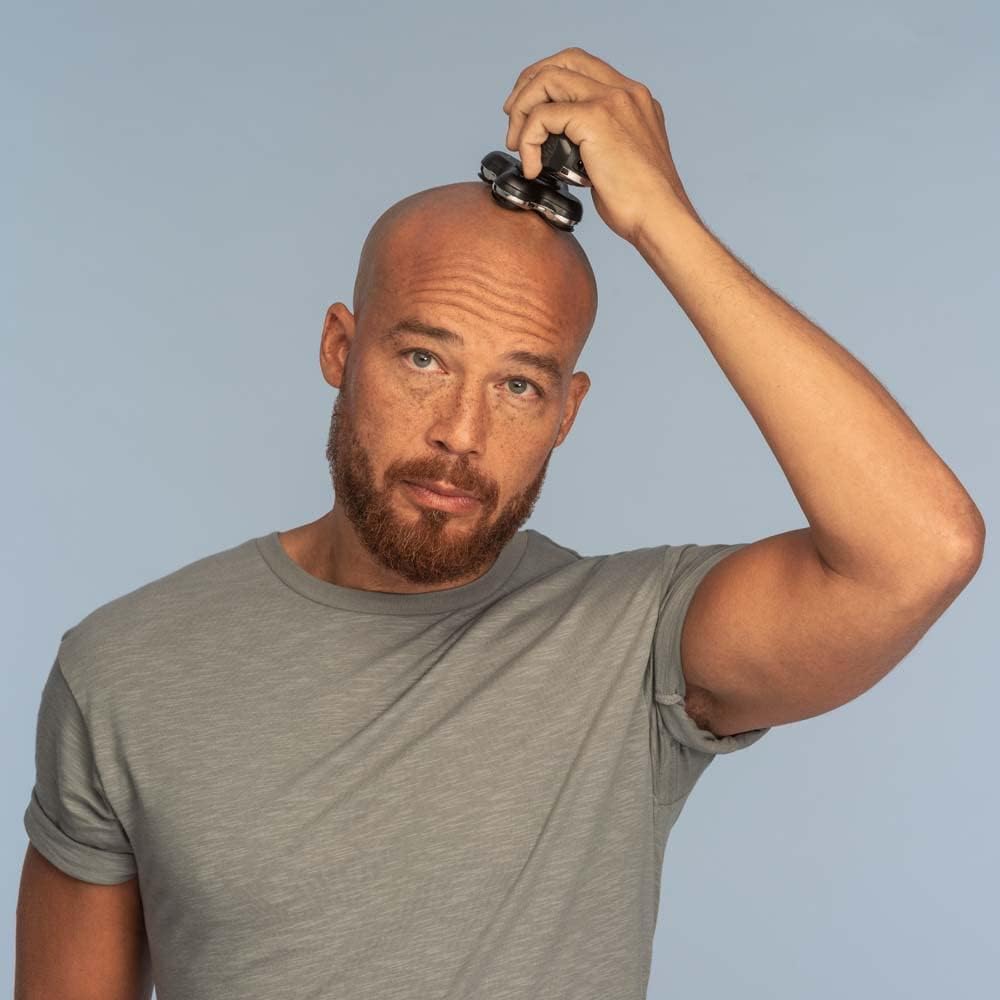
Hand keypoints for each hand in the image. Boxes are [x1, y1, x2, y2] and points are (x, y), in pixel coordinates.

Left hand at [501, 47, 697, 244]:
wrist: (660, 218)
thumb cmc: (641, 203)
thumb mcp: (620, 160)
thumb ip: (597, 142)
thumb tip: (562, 146)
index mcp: (633, 98)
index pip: (581, 65)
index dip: (547, 80)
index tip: (529, 112)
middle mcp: (624, 91)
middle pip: (562, 61)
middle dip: (528, 86)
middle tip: (512, 121)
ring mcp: (611, 101)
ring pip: (547, 80)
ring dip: (522, 111)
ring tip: (517, 146)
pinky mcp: (596, 119)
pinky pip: (543, 116)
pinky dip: (528, 141)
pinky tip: (533, 167)